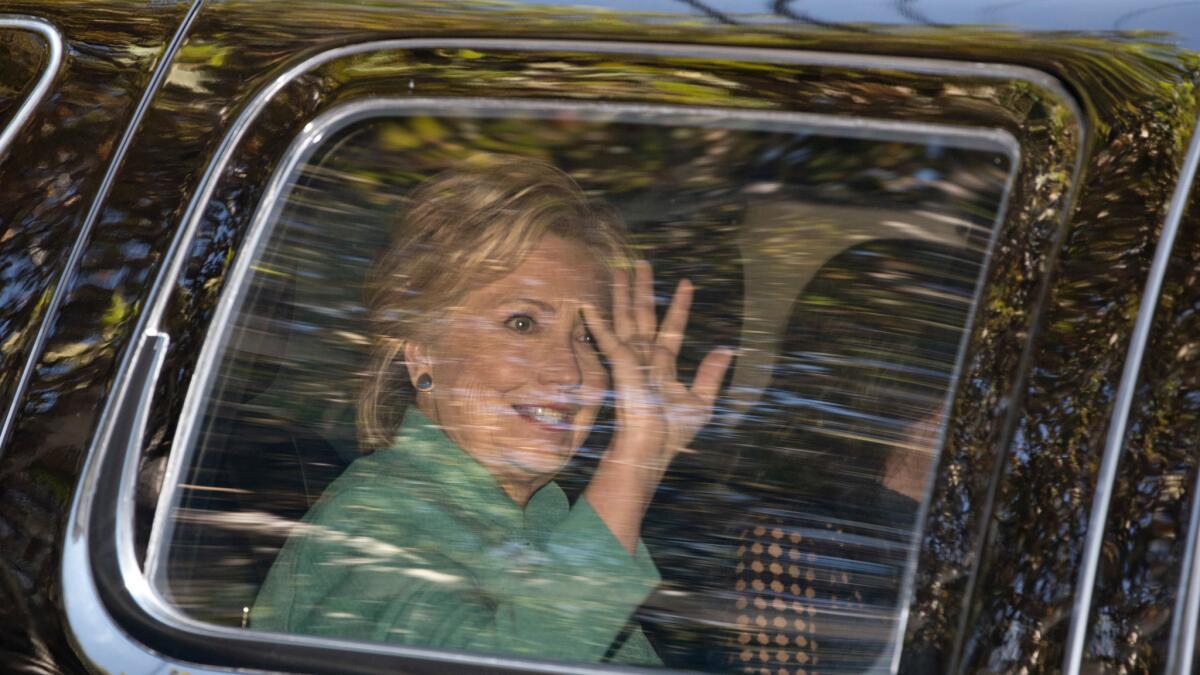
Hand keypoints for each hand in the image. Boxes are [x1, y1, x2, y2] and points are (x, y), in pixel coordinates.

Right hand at [581, 261, 732, 552]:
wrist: (652, 445)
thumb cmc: (673, 431)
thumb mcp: (701, 401)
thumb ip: (711, 374)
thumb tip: (727, 349)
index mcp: (664, 364)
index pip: (672, 327)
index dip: (679, 306)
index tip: (686, 283)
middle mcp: (645, 357)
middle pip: (644, 314)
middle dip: (643, 288)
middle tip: (641, 263)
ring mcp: (630, 358)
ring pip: (626, 317)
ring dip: (623, 292)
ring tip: (620, 268)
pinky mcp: (620, 363)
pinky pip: (607, 337)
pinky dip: (597, 320)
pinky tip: (586, 303)